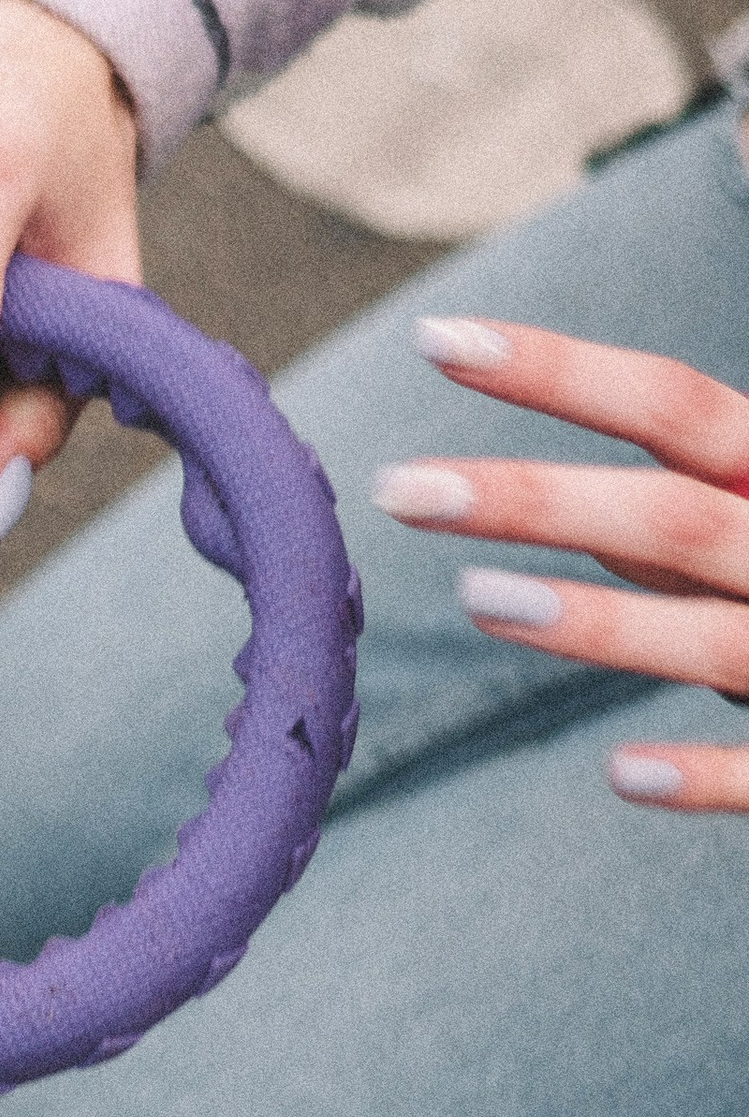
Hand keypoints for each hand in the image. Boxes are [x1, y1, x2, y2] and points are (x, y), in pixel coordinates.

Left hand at [375, 314, 748, 811]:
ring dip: (603, 623)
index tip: (439, 340)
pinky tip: (621, 776)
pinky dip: (708, 775)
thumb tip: (557, 467)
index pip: (676, 404)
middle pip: (673, 513)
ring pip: (718, 637)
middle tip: (400, 487)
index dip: (560, 371)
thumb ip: (692, 491)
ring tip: (477, 596)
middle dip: (540, 497)